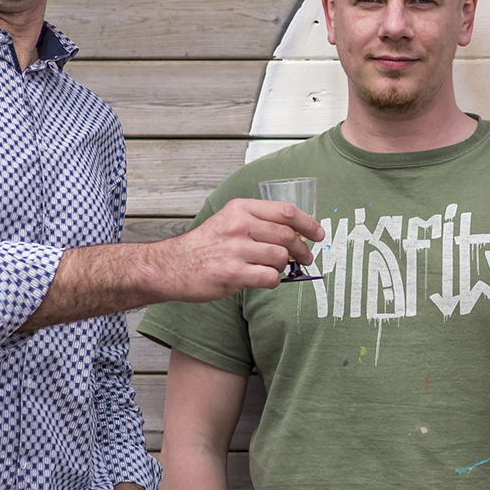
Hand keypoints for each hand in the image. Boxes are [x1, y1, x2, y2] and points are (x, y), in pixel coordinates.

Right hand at [157, 198, 323, 300]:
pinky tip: (263, 279)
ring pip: (281, 257)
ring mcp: (235, 250)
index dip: (308, 223)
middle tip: (305, 257)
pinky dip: (272, 280)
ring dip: (284, 266)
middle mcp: (238, 226)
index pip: (285, 212)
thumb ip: (258, 223)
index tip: (318, 233)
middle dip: (303, 249)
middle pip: (287, 235)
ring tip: (276, 269)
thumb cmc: (204, 246)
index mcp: (240, 209)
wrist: (171, 266)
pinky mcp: (232, 274)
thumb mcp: (228, 220)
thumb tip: (294, 233)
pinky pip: (269, 278)